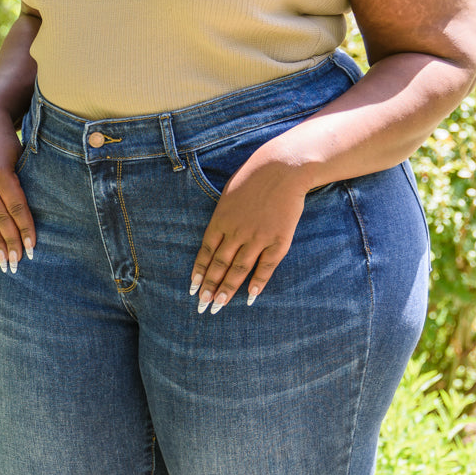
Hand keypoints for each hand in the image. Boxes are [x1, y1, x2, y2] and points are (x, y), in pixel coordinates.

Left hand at [189, 147, 309, 311]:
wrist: (283, 168)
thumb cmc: (253, 177)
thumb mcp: (228, 195)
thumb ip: (221, 218)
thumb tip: (216, 238)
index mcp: (221, 220)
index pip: (206, 252)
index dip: (200, 272)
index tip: (193, 289)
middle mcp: (236, 232)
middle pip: (220, 265)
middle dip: (209, 288)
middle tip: (203, 306)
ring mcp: (257, 237)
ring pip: (239, 269)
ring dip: (228, 289)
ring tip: (219, 305)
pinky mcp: (278, 240)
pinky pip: (266, 266)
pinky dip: (258, 282)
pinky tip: (250, 296)